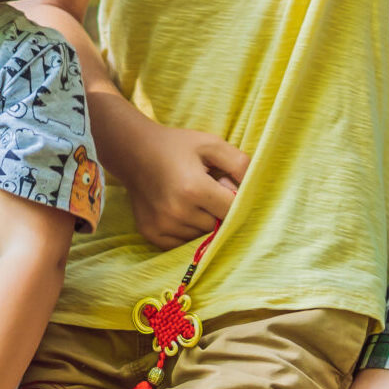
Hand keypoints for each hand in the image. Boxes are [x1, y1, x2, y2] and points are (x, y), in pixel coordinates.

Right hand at [126, 121, 244, 249]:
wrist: (134, 152)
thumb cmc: (177, 147)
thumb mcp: (212, 144)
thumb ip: (239, 164)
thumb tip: (254, 188)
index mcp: (194, 188)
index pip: (232, 210)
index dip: (236, 199)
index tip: (228, 188)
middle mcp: (177, 212)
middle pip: (217, 225)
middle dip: (218, 210)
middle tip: (207, 190)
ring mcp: (162, 225)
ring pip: (200, 236)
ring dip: (203, 222)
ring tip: (192, 199)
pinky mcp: (151, 234)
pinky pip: (181, 244)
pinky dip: (186, 231)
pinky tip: (181, 211)